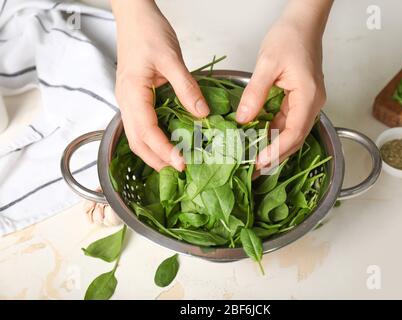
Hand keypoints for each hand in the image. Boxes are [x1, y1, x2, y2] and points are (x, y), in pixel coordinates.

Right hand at [112, 0, 208, 171]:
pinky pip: (140, 125)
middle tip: (179, 170)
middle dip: (156, 159)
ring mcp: (128, 100)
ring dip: (153, 152)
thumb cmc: (148, 32)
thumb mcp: (172, 59)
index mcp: (132, 93)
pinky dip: (153, 139)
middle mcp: (126, 101)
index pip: (146, 132)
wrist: (134, 15)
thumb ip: (186, 88)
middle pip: (136, 141)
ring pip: (136, 136)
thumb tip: (202, 114)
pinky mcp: (135, 97)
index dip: (163, 150)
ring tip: (173, 162)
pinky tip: (167, 142)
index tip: (181, 163)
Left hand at [236, 0, 331, 169]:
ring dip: (273, 146)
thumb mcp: (267, 64)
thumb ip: (255, 93)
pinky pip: (286, 121)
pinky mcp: (299, 100)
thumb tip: (243, 119)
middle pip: (295, 138)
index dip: (277, 150)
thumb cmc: (290, 37)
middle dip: (275, 155)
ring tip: (253, 158)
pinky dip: (272, 132)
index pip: (294, 133)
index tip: (259, 162)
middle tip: (254, 169)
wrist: (303, 23)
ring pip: (290, 132)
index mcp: (308, 96)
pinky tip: (257, 138)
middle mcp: (312, 103)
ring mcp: (307, 103)